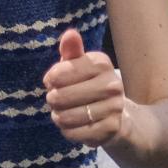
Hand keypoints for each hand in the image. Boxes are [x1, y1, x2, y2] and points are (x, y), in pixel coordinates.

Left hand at [43, 29, 126, 148]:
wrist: (117, 115)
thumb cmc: (89, 85)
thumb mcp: (79, 66)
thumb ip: (71, 50)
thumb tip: (70, 34)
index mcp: (102, 63)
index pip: (59, 73)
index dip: (51, 80)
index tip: (55, 81)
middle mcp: (112, 84)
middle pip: (60, 96)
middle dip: (54, 100)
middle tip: (59, 100)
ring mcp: (114, 107)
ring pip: (65, 116)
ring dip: (59, 116)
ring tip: (65, 112)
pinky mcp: (110, 128)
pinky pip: (73, 132)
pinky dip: (68, 130)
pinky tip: (74, 125)